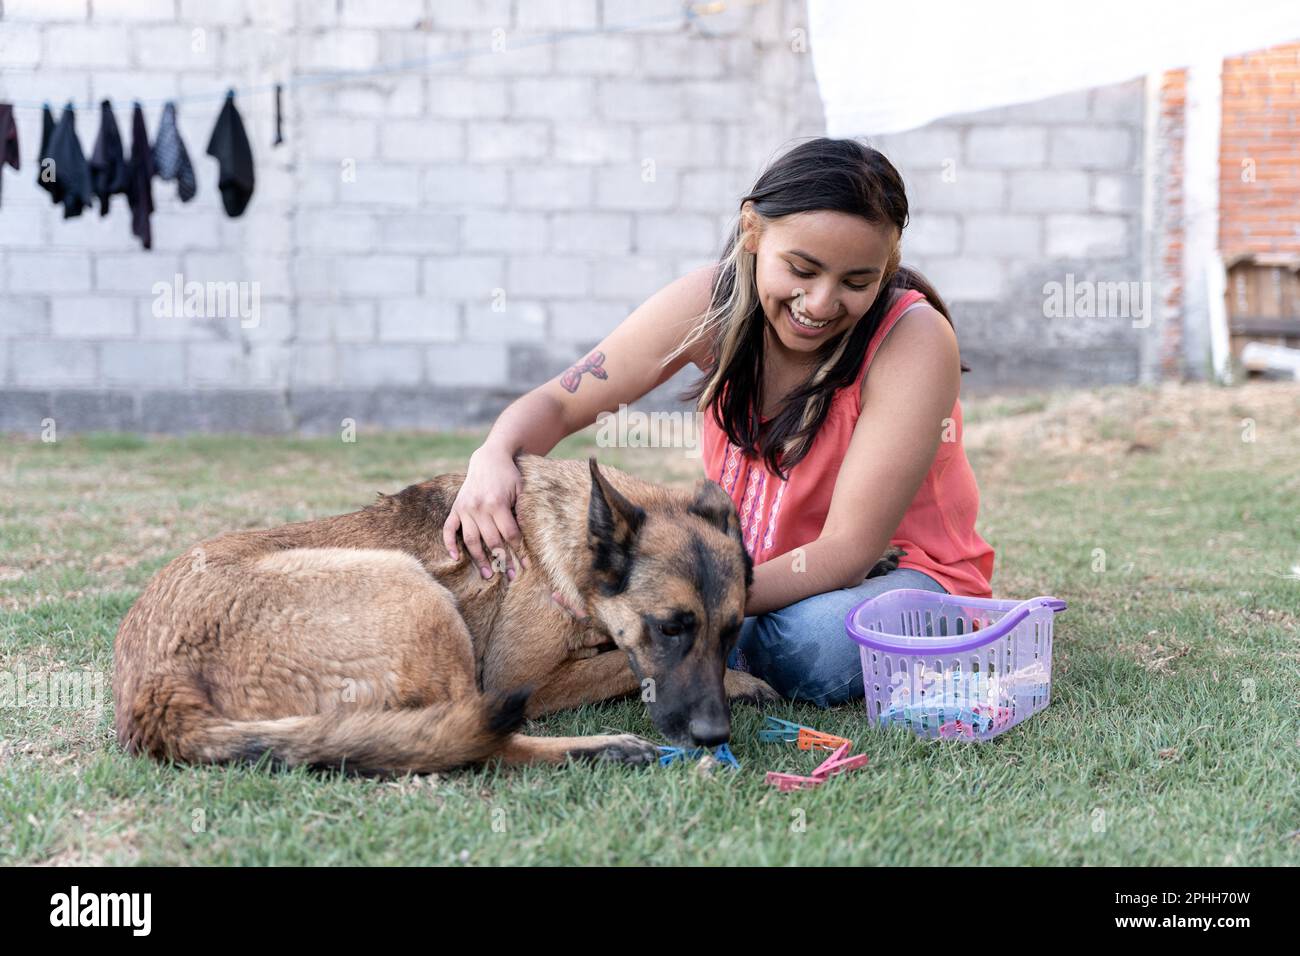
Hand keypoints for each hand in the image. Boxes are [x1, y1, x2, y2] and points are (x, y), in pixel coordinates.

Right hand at [441, 446, 530, 580]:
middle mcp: (479, 508)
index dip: (519, 552)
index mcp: (497, 504)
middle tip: (511, 577)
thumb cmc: (509, 475)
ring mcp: (465, 508)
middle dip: (503, 561)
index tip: (527, 566)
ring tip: (488, 575)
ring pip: (471, 540)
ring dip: (480, 559)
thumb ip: (521, 512)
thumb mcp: (521, 490)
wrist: (490, 457)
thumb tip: (523, 540)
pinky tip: (456, 557)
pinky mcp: (456, 508)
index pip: (510, 535)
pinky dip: (450, 544)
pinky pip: (449, 529)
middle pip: (492, 541)